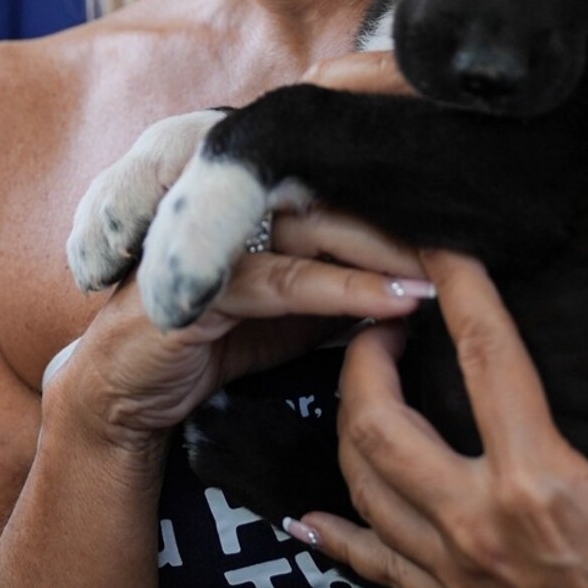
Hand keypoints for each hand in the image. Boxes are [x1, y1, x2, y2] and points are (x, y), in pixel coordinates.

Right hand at [49, 204, 431, 454]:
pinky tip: (390, 304)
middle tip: (465, 246)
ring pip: (315, 233)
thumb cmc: (212, 348)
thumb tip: (417, 280)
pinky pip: (282, 282)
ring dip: (382, 256)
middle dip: (401, 225)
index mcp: (260, 205)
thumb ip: (341, 287)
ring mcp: (213, 236)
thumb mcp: (293, 316)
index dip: (394, 202)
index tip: (456, 221)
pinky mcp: (195, 280)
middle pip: (335, 200)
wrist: (122, 400)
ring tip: (437, 278)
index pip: (339, 188)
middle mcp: (236, 207)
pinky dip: (341, 291)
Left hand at [293, 248, 587, 587]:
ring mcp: (458, 577)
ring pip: (363, 486)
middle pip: (380, 422)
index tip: (443, 239)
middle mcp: (479, 528)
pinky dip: (338, 536)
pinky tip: (311, 516)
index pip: (484, 354)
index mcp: (539, 484)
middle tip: (389, 310)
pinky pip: (375, 568)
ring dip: (349, 418)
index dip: (459, 284)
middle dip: (368, 352)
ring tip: (366, 370)